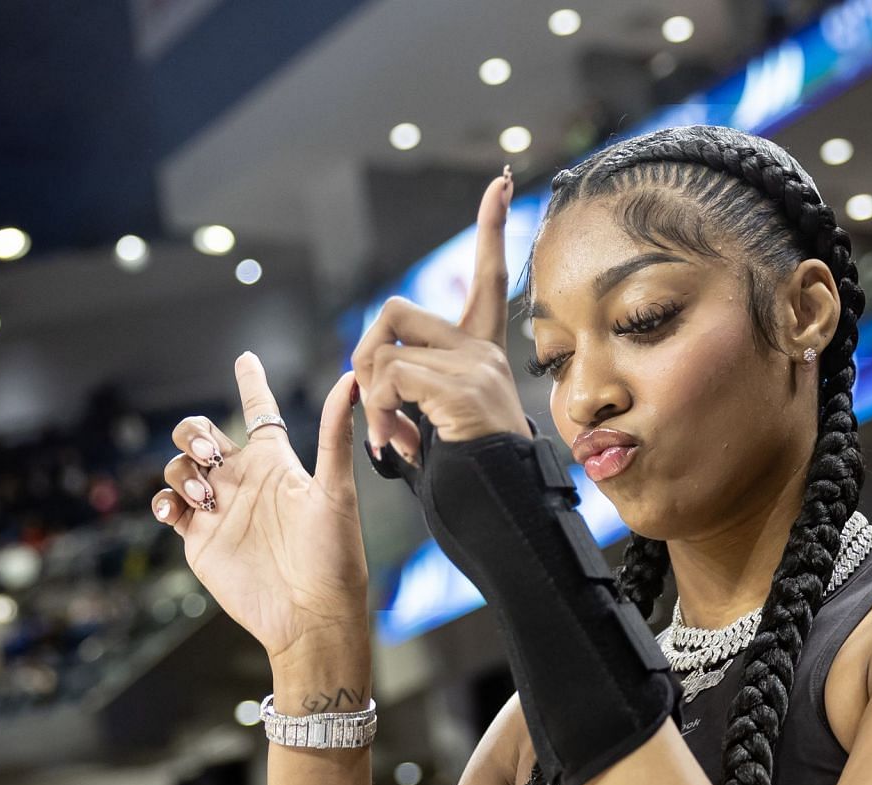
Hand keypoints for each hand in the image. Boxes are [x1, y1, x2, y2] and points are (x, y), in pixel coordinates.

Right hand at [150, 355, 368, 666]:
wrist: (309, 616)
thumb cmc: (333, 557)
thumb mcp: (336, 492)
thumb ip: (335, 437)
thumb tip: (352, 380)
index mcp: (276, 465)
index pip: (260, 412)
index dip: (251, 384)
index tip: (246, 358)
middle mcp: (244, 482)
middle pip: (202, 434)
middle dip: (194, 433)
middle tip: (211, 456)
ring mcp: (219, 509)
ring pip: (180, 467)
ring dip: (182, 469)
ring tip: (206, 496)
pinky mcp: (199, 538)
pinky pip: (168, 506)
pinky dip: (164, 500)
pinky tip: (180, 510)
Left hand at [353, 168, 527, 461]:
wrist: (506, 515)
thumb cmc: (471, 483)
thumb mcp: (435, 428)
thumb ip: (409, 398)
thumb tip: (367, 386)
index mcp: (480, 355)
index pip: (488, 278)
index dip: (492, 227)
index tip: (503, 181)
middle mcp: (482, 351)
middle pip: (396, 311)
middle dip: (365, 355)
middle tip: (375, 406)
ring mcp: (474, 366)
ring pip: (385, 344)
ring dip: (369, 392)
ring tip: (389, 434)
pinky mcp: (461, 386)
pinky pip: (389, 377)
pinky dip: (378, 411)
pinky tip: (396, 441)